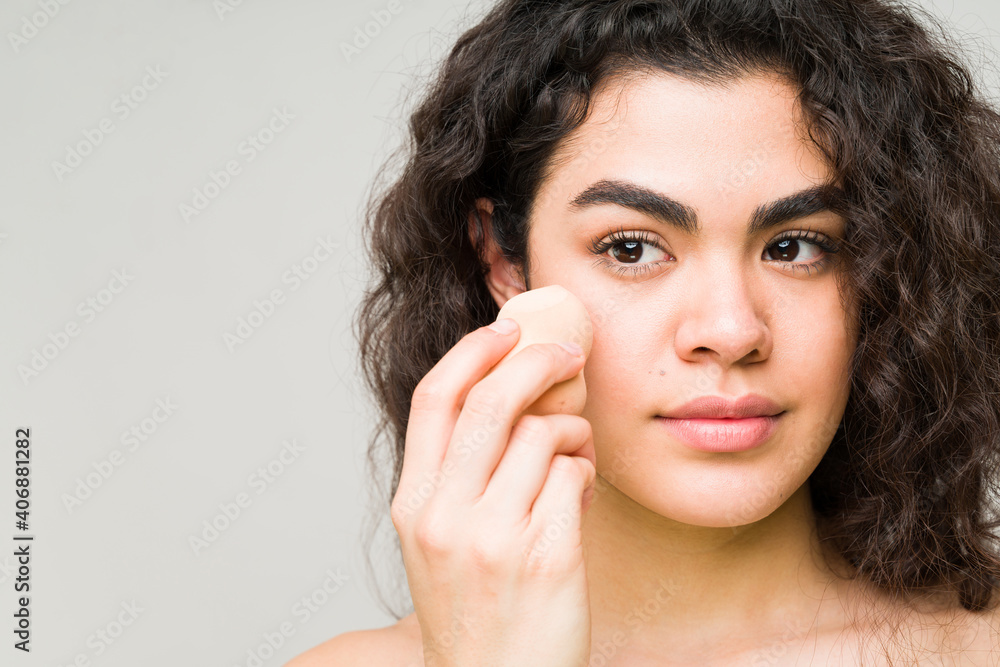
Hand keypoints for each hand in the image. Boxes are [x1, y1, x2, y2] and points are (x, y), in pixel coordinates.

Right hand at [391, 319, 596, 666]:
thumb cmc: (476, 610)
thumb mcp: (439, 541)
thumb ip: (458, 474)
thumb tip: (507, 393)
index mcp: (413, 505)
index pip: (434, 399)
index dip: (472, 351)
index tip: (506, 329)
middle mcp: (444, 517)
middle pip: (491, 401)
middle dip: (537, 362)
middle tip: (568, 355)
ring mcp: (494, 538)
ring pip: (542, 435)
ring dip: (571, 433)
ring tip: (574, 456)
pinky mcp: (547, 555)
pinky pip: (574, 476)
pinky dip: (584, 473)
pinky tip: (579, 495)